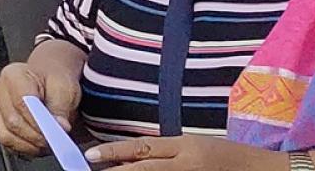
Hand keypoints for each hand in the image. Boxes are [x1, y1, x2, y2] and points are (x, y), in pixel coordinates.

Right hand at [0, 61, 79, 155]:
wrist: (48, 80)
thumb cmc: (54, 80)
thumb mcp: (65, 87)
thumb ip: (61, 107)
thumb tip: (60, 127)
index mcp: (13, 76)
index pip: (21, 102)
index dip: (38, 120)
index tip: (56, 130)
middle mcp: (1, 92)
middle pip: (12, 121)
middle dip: (36, 136)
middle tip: (56, 140)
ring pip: (7, 135)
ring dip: (30, 145)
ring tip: (49, 143)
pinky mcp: (0, 124)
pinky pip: (8, 143)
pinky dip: (26, 148)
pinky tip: (39, 144)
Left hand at [85, 135, 285, 169]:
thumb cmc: (224, 156)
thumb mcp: (194, 145)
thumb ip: (164, 150)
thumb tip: (130, 155)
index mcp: (185, 147)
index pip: (143, 148)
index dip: (115, 152)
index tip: (90, 155)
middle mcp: (185, 165)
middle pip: (143, 170)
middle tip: (89, 170)